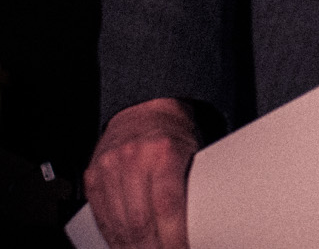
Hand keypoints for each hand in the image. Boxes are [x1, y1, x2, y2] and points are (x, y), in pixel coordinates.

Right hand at [84, 98, 200, 248]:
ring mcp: (109, 168)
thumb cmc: (174, 134)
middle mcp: (133, 159)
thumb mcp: (193, 152)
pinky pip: (101, 217)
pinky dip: (113, 237)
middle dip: (153, 248)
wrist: (144, 109)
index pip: (167, 207)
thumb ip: (190, 186)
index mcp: (164, 152)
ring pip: (118, 224)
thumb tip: (200, 224)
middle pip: (139, 222)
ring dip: (132, 247)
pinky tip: (126, 245)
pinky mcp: (93, 177)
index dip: (173, 238)